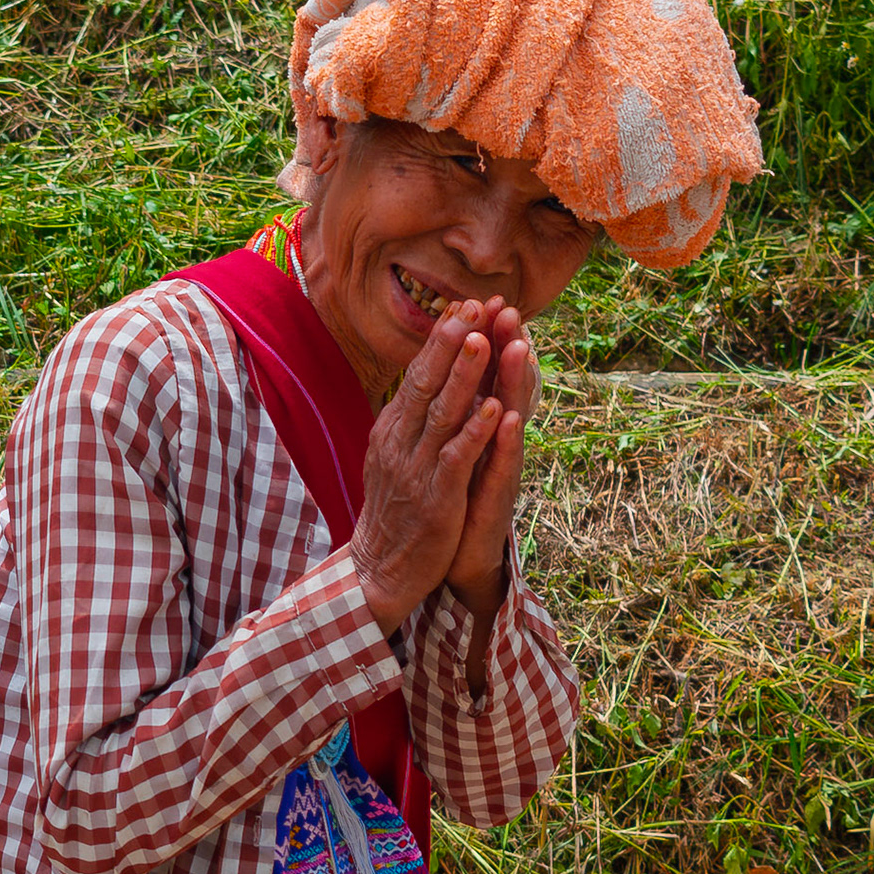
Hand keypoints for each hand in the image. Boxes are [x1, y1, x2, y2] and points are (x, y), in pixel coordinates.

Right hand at [350, 298, 504, 634]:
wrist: (380, 569)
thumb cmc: (396, 512)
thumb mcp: (394, 457)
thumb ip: (410, 421)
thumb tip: (425, 380)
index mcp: (392, 430)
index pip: (415, 374)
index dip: (439, 339)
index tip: (462, 304)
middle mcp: (400, 443)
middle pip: (425, 383)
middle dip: (450, 343)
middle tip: (473, 304)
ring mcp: (416, 470)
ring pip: (441, 415)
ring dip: (463, 377)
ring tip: (483, 342)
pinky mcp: (436, 499)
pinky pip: (456, 459)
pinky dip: (474, 432)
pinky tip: (493, 409)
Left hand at [446, 302, 538, 616]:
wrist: (451, 560)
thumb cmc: (453, 499)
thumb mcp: (453, 447)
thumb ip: (459, 411)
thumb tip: (456, 371)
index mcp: (480, 428)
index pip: (488, 375)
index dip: (490, 339)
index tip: (490, 300)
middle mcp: (496, 443)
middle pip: (505, 385)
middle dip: (509, 346)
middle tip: (512, 309)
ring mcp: (499, 469)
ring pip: (511, 418)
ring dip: (515, 383)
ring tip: (520, 348)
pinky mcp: (496, 499)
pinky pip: (503, 465)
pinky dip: (507, 442)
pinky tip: (511, 418)